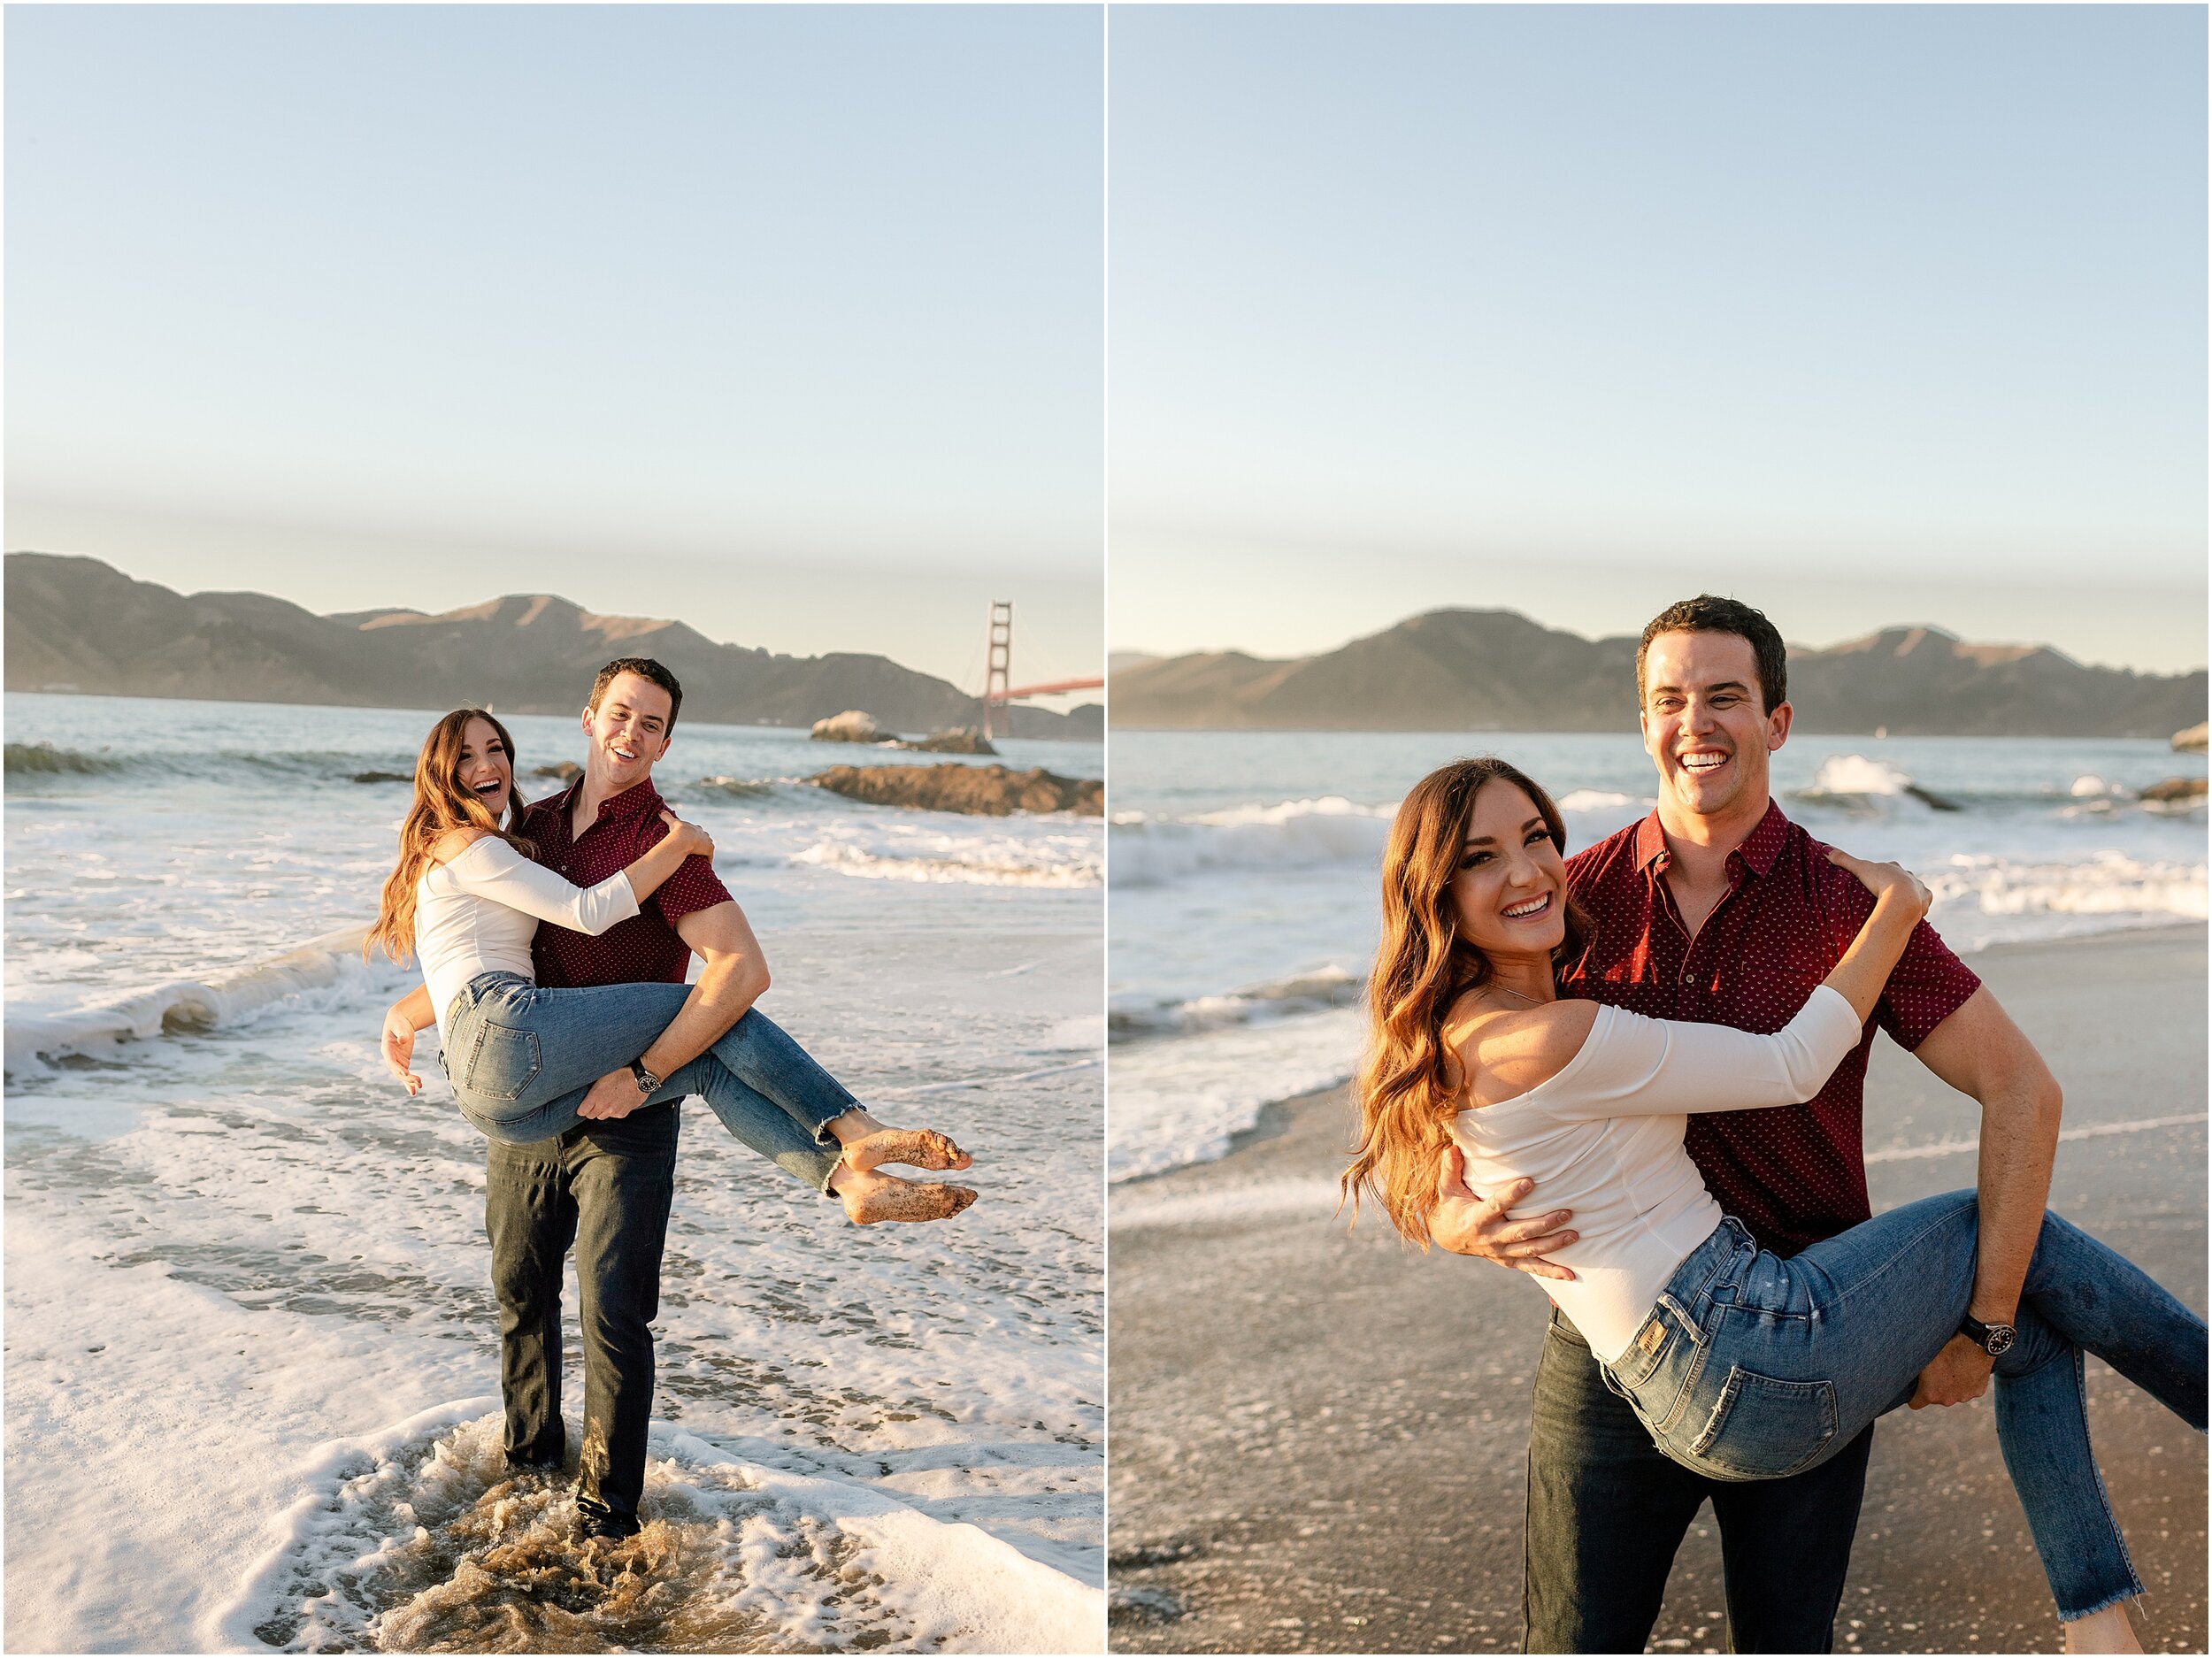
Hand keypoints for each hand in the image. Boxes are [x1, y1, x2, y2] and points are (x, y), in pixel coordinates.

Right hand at [382, 1006, 421, 1095]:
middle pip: (397, 1070)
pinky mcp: (403, 1061)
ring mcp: (396, 1060)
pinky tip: (414, 1091)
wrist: (399, 1021)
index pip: (391, 1061)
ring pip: (401, 1074)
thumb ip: (402, 1033)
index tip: (405, 1074)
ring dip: (409, 1082)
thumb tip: (403, 1040)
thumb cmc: (399, 1022)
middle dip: (407, 1077)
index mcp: (386, 1048)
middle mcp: (390, 1057)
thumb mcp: (400, 1026)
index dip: (397, 1068)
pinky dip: (409, 1082)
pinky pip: (405, 1074)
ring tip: (420, 1086)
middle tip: (418, 1082)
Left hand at [576, 1067, 646, 1119]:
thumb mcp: (603, 1076)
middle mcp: (604, 1105)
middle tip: (597, 1102)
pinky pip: (614, 1115)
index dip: (582, 1108)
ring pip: (602, 1117)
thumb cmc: (621, 1072)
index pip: (582, 1111)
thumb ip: (593, 1089)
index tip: (584, 1105)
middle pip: (591, 1116)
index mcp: (596, 1095)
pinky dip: (614, 1111)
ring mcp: (613, 1111)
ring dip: (603, 1111)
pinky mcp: (622, 1113)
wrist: (640, 1077)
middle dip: (592, 1110)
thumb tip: (586, 1094)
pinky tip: (618, 1101)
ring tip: (609, 1100)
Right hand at [658, 809, 713, 861]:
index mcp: (696, 828)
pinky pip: (709, 857)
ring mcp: (708, 842)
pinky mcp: (709, 850)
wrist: (684, 838)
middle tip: (696, 848)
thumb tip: (659, 811)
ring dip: (705, 851)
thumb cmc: (678, 831)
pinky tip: (705, 865)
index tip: (691, 839)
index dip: (694, 835)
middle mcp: (704, 834)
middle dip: (702, 842)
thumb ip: (667, 817)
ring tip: (700, 857)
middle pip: (705, 839)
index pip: (697, 831)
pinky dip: (707, 860)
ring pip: (708, 847)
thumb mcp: (672, 822)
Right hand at [1427, 1148, 1577, 1279]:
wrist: (1449, 1238)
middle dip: (1545, 1224)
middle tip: (1567, 1213)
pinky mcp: (1508, 1261)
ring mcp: (1501, 1252)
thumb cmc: (1452, 1206)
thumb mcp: (1447, 1188)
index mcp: (1477, 1219)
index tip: (1530, 1182)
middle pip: (1520, 1232)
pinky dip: (1551, 1272)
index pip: (1496, 1206)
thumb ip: (1450, 1168)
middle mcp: (1491, 1238)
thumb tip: (1454, 1147)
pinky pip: (1531, 1268)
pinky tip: (1570, 1274)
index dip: (1512, 1195)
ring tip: (1575, 1235)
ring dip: (1553, 1244)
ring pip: (1530, 1250)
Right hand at [1825, 847, 1931, 919]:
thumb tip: (1824, 848)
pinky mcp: (1925, 900)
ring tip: (1900, 902)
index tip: (1875, 879)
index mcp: (1894, 868)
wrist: (1901, 899)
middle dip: (1896, 882)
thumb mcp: (1859, 869)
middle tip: (1886, 892)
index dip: (1881, 873)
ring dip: (1910, 893)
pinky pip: (1924, 901)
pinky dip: (1920, 904)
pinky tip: (1914, 909)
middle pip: (1903, 877)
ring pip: (1915, 888)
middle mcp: (1909, 876)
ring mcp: (1919, 888)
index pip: (1888, 867)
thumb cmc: (1880, 882)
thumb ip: (1843, 860)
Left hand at [1909, 1333, 1995, 1407]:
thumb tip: (1904, 1374)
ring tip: (1952, 1367)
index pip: (1915, 1404)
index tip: (1914, 1389)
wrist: (1973, 1343)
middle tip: (1937, 1371)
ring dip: (1951, 1386)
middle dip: (1935, 1388)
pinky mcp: (1978, 1392)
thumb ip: (1915, 1373)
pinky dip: (1966, 1382)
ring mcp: (1964, 1397)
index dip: (1913, 1396)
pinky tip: (1965, 1368)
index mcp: (1931, 1393)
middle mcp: (1947, 1400)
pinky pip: (1968, 1389)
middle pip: (1936, 1398)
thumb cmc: (1944, 1348)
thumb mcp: (1923, 1358)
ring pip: (1953, 1394)